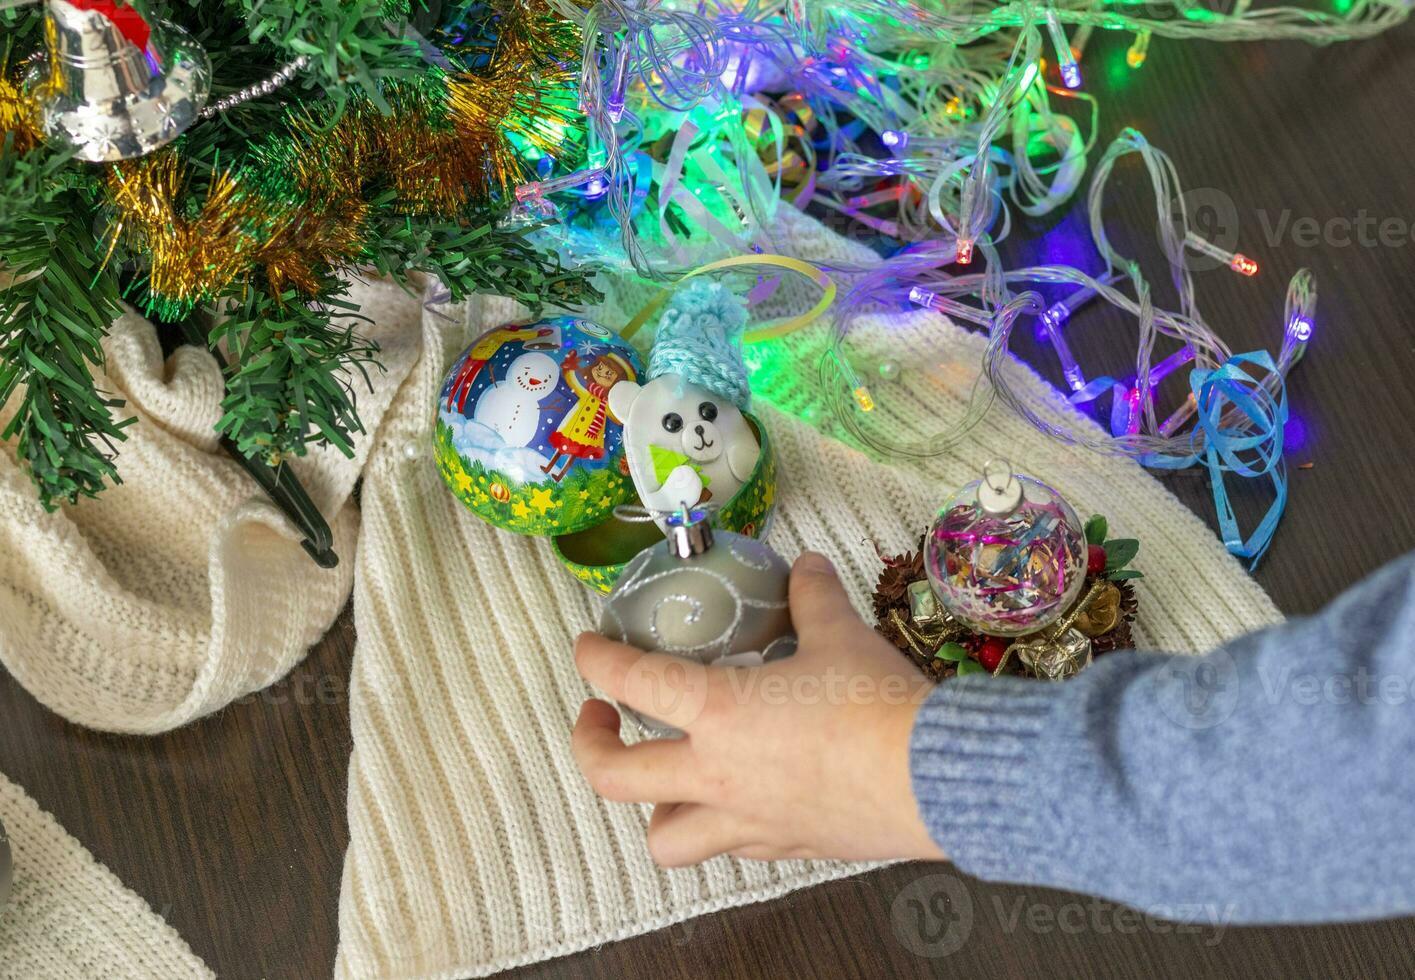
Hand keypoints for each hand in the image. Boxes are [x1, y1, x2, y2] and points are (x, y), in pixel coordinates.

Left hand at [572, 552, 945, 866]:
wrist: (932, 778)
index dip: (596, 660)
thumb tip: (808, 567)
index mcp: (717, 712)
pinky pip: (729, 847)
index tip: (586, 648)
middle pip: (614, 779)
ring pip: (665, 837)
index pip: (631, 682)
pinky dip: (718, 824)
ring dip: (651, 808)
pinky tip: (739, 798)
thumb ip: (813, 598)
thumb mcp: (840, 636)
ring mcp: (746, 819)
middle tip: (599, 717)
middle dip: (589, 745)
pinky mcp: (785, 847)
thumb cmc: (876, 706)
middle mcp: (716, 774)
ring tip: (664, 776)